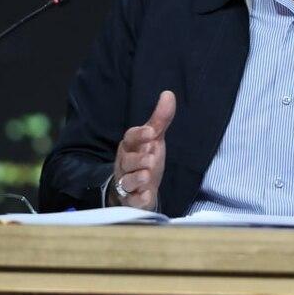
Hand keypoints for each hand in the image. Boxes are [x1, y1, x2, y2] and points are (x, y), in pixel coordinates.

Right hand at [109, 90, 175, 209]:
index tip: (152, 132)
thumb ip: (160, 119)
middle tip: (151, 158)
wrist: (138, 188)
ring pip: (127, 181)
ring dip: (136, 179)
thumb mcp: (154, 139)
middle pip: (127, 160)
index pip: (130, 137)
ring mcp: (127, 182)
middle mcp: (125, 164)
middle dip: (138, 160)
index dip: (139, 134)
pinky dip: (138, 199)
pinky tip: (146, 196)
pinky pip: (132, 200)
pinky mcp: (131, 199)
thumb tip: (168, 94)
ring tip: (147, 176)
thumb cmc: (145, 158)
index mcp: (130, 146)